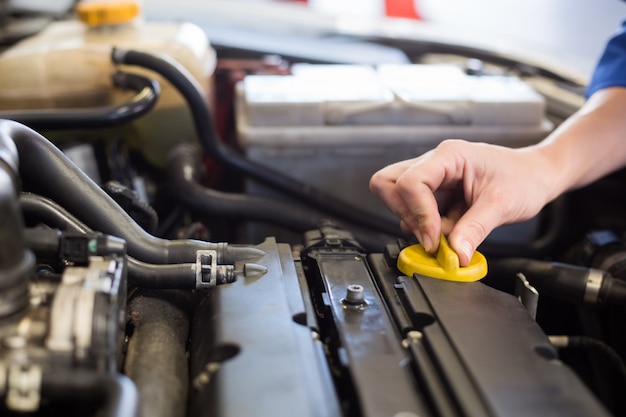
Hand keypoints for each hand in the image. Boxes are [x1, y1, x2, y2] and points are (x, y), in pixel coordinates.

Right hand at [370, 139, 554, 265]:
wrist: (536, 176)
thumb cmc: (524, 178)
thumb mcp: (503, 205)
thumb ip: (475, 229)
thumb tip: (455, 254)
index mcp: (449, 156)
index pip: (410, 182)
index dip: (418, 214)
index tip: (434, 239)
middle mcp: (434, 163)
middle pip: (388, 184)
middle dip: (404, 213)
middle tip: (429, 233)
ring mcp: (432, 178)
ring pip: (395, 197)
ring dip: (415, 222)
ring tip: (445, 233)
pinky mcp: (434, 193)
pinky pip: (413, 211)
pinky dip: (425, 227)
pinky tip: (450, 229)